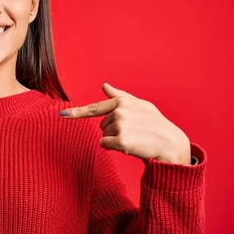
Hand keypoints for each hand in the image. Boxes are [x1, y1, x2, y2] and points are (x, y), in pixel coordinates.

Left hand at [60, 82, 190, 164]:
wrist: (171, 143)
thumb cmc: (155, 124)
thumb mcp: (140, 105)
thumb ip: (120, 96)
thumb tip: (104, 85)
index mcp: (122, 102)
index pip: (95, 108)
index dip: (76, 112)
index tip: (62, 115)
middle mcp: (119, 112)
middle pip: (102, 125)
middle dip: (114, 130)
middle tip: (134, 131)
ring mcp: (120, 127)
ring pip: (104, 136)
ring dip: (116, 139)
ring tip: (135, 137)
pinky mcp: (121, 142)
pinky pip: (106, 145)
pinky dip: (115, 148)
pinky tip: (131, 146)